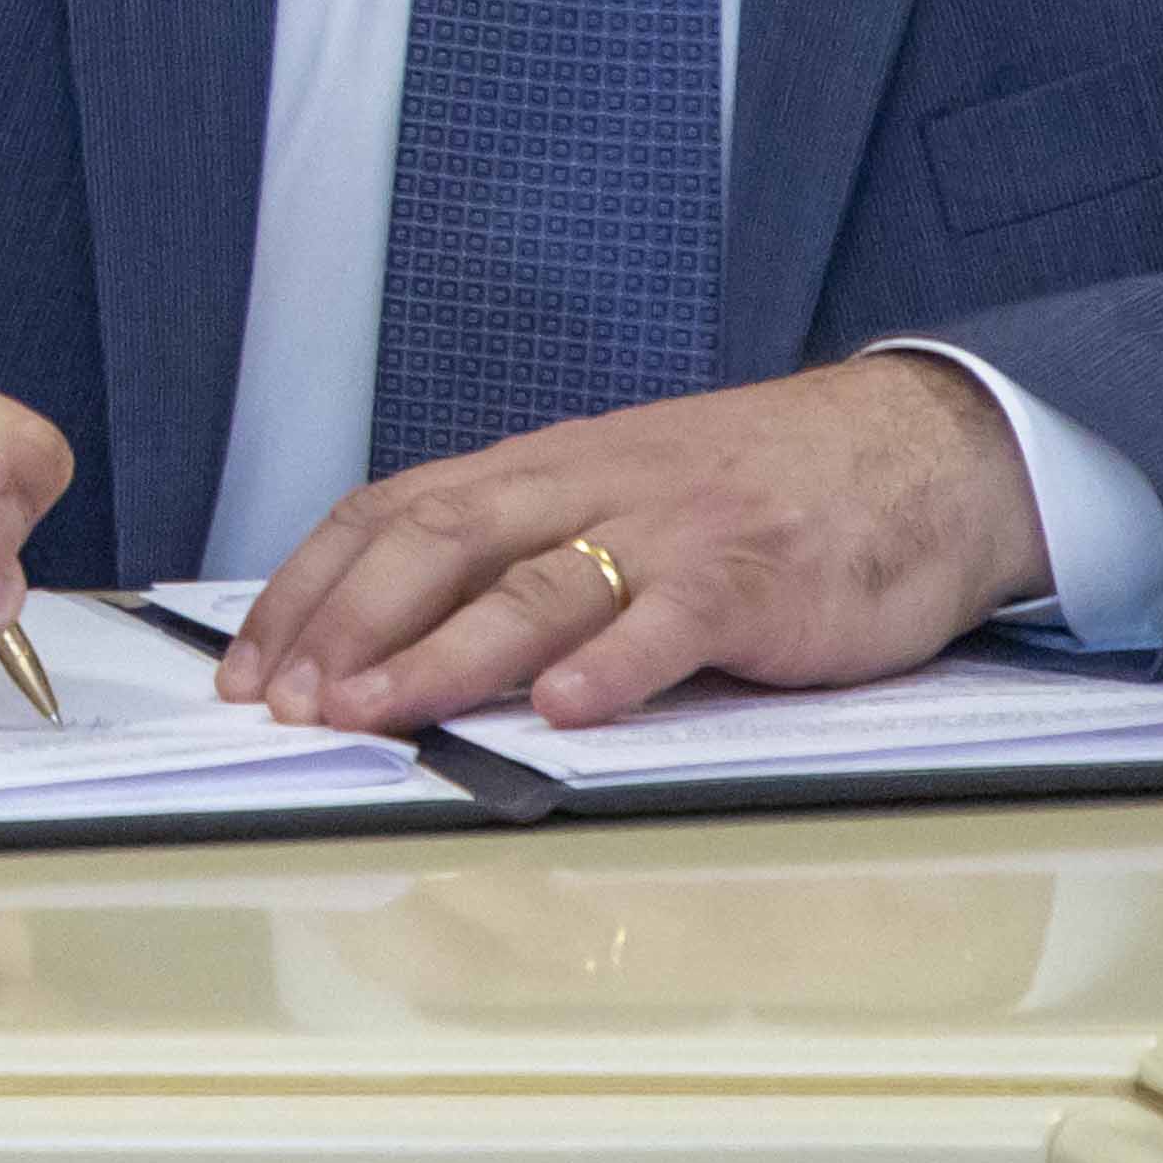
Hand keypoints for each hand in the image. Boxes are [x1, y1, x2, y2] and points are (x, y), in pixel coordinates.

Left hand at [215, 354, 1050, 734]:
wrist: (917, 450)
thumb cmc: (753, 493)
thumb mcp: (616, 501)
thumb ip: (523, 555)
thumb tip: (393, 641)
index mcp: (541, 469)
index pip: (391, 515)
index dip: (308, 590)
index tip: (246, 669)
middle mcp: (587, 488)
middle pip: (438, 542)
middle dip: (347, 624)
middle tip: (287, 704)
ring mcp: (670, 532)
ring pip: (534, 585)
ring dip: (442, 655)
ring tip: (375, 712)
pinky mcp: (753, 580)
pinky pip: (671, 622)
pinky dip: (612, 667)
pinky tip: (562, 712)